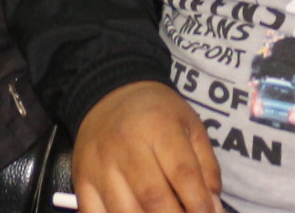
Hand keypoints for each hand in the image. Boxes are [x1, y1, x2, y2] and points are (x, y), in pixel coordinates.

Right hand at [72, 81, 221, 212]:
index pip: (182, 174)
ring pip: (125, 212)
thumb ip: (207, 169)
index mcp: (158, 127)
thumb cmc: (158, 114)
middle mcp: (125, 146)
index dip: (199, 204)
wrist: (109, 93)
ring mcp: (99, 165)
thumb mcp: (192, 127)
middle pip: (153, 198)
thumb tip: (213, 210)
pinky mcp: (81, 179)